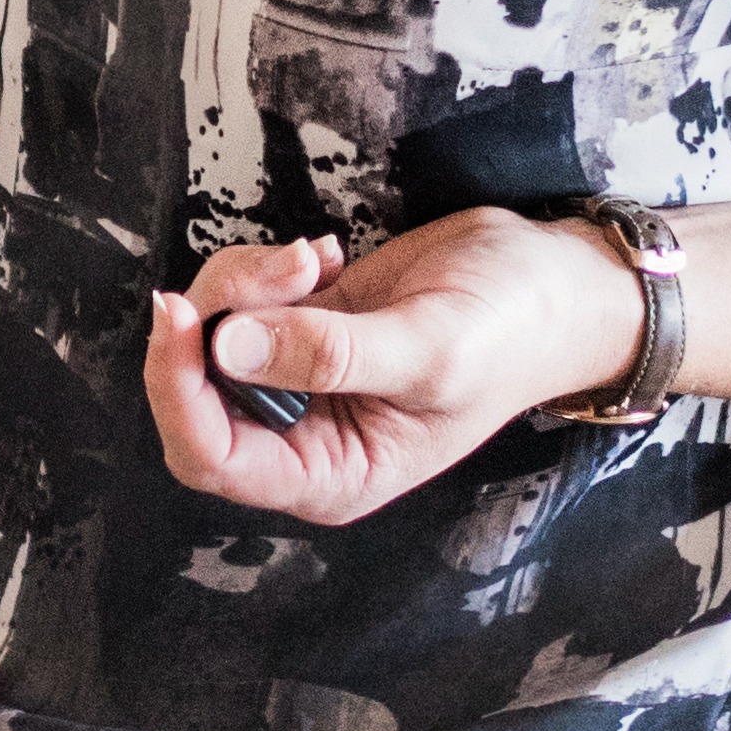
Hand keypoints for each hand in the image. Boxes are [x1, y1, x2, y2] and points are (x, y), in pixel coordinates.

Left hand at [141, 214, 656, 526]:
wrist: (554, 285)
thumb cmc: (512, 334)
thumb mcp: (428, 349)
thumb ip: (330, 354)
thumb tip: (226, 347)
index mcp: (330, 475)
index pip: (210, 457)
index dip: (177, 391)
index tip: (182, 314)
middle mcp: (300, 437)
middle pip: (193, 391)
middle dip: (218, 316)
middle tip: (286, 267)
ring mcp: (294, 380)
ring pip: (210, 333)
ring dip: (247, 280)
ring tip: (316, 256)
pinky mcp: (299, 327)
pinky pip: (238, 298)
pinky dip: (265, 266)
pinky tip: (324, 254)